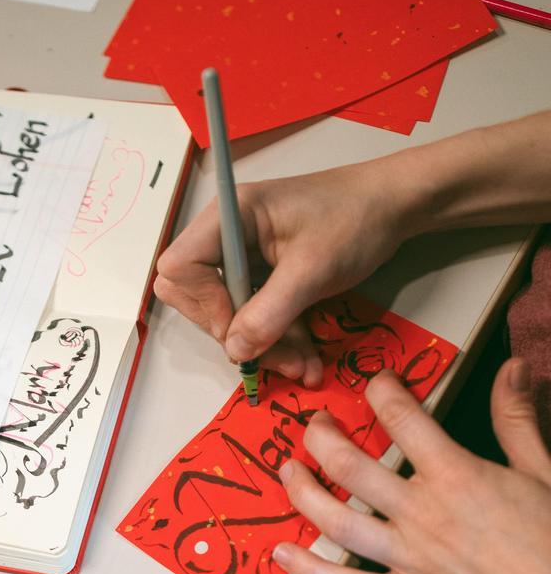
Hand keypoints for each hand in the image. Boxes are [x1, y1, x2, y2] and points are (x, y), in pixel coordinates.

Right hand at [155, 160, 409, 386]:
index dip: (202, 302)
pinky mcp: (262, 275)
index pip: (180, 266)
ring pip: (227, 313)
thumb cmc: (353, 221)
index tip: (240, 325)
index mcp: (228, 217)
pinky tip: (305, 357)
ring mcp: (243, 257)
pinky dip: (276, 338)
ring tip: (302, 367)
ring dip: (261, 344)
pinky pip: (253, 314)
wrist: (393, 207)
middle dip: (232, 332)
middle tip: (272, 356)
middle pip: (195, 296)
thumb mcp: (312, 269)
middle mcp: (226, 236)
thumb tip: (234, 351)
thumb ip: (270, 312)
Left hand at [274, 359, 550, 573]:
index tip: (378, 383)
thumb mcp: (545, 474)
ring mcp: (408, 558)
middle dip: (322, 437)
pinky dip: (310, 570)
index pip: (401, 417)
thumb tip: (513, 366)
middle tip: (316, 424)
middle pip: (349, 465)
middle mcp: (421, 514)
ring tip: (287, 471)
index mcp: (455, 477)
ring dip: (303, 492)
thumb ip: (518, 420)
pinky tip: (282, 553)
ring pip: (336, 521)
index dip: (382, 390)